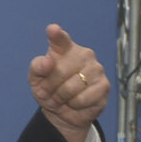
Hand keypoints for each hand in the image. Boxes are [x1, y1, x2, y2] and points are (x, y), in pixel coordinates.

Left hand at [29, 23, 109, 141]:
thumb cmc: (50, 91)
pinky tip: (75, 102)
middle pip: (60, 70)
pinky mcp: (104, 85)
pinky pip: (81, 99)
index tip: (52, 29)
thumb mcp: (36, 80)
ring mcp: (96, 69)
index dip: (56, 34)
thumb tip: (48, 61)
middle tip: (50, 92)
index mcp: (65, 49)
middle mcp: (83, 54)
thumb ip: (37, 68)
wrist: (63, 112)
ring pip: (71, 87)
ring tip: (62, 98)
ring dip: (61, 98)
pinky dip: (74, 105)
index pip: (60, 39)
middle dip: (50, 87)